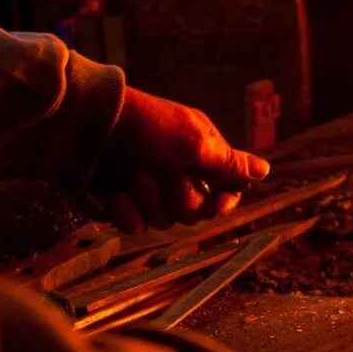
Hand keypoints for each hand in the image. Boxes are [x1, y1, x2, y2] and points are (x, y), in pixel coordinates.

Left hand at [97, 88, 269, 232]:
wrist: (86, 125)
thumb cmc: (146, 126)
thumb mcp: (193, 142)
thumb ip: (230, 162)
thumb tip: (266, 171)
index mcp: (200, 154)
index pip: (225, 192)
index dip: (221, 203)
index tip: (212, 205)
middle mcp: (178, 172)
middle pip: (194, 211)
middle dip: (176, 195)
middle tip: (159, 169)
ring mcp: (148, 189)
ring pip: (163, 220)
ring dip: (147, 199)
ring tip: (132, 174)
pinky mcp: (121, 201)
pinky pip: (134, 225)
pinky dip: (125, 212)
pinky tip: (115, 194)